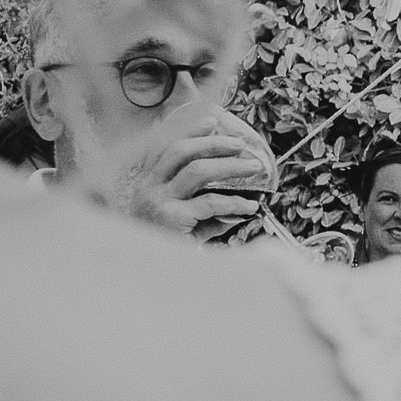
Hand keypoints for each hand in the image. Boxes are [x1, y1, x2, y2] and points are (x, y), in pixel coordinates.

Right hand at [100, 108, 274, 238]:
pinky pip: (210, 203)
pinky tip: (250, 207)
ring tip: (253, 167)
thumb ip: (203, 211)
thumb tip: (235, 203)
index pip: (167, 149)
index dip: (189, 133)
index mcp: (147, 185)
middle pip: (181, 152)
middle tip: (240, 144)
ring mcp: (158, 203)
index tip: (211, 121)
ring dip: (229, 166)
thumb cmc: (168, 250)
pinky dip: (234, 203)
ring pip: (198, 171)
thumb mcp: (184, 225)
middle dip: (213, 144)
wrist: (152, 279)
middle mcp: (148, 190)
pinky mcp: (172, 219)